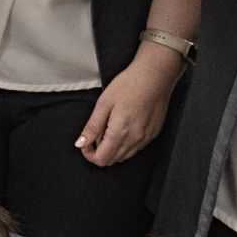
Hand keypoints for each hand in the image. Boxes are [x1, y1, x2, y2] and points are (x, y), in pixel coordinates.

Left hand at [76, 44, 179, 167]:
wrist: (155, 76)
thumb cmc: (130, 85)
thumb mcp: (103, 103)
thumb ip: (92, 127)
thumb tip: (81, 143)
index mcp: (120, 132)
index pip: (101, 159)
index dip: (89, 154)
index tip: (85, 143)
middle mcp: (134, 139)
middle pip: (112, 160)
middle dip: (100, 151)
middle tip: (97, 132)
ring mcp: (146, 138)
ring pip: (124, 156)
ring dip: (113, 148)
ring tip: (110, 127)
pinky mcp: (153, 134)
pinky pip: (136, 148)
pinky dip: (125, 144)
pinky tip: (124, 127)